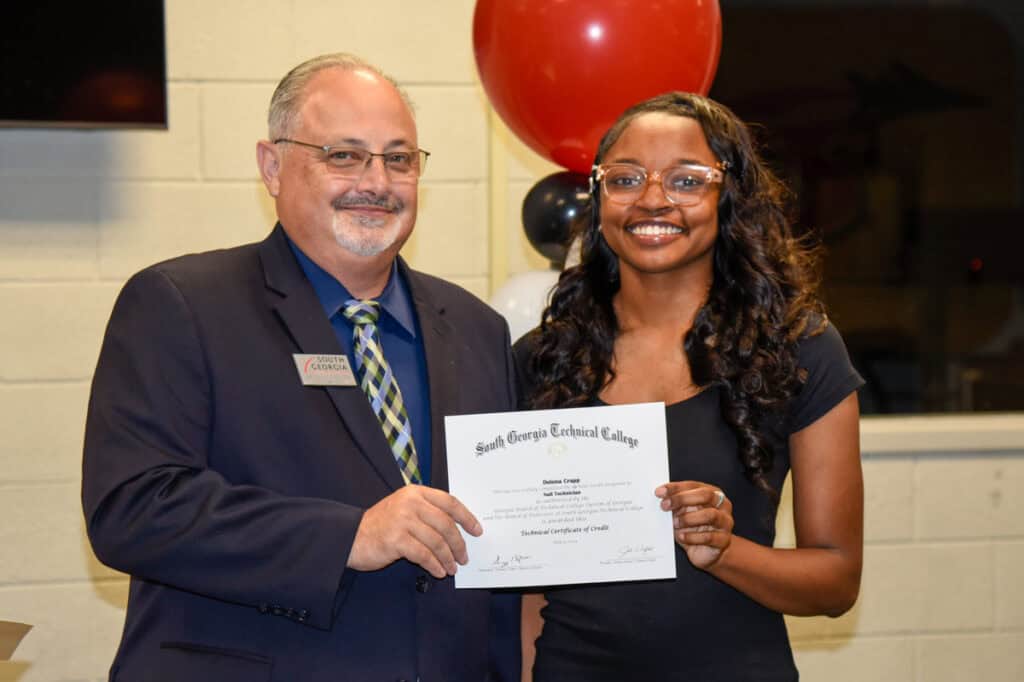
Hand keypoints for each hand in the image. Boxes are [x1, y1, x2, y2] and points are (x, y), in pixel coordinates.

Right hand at [347, 485, 482, 578]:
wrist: (351, 537)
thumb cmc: (382, 525)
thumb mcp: (405, 509)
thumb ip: (428, 512)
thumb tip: (458, 530)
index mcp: (415, 492)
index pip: (449, 502)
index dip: (466, 517)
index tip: (477, 531)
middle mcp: (410, 503)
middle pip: (446, 524)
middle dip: (459, 543)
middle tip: (464, 557)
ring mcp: (402, 520)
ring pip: (437, 541)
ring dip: (448, 558)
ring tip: (452, 568)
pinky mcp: (395, 540)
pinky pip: (423, 555)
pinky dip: (434, 565)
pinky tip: (438, 571)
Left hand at [655, 481, 733, 569]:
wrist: (705, 552)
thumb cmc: (693, 528)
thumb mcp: (682, 513)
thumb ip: (676, 504)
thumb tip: (661, 498)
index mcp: (712, 493)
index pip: (693, 485)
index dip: (676, 488)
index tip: (659, 492)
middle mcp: (722, 506)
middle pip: (705, 495)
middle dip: (682, 499)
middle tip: (665, 505)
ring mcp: (725, 523)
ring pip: (710, 515)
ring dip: (688, 518)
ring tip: (674, 523)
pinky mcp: (724, 540)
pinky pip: (709, 537)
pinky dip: (692, 536)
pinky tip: (681, 536)